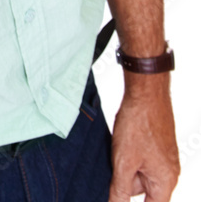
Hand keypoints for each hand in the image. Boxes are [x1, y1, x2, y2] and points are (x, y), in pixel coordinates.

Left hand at [109, 82, 179, 200]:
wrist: (145, 91)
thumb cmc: (138, 124)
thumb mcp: (124, 162)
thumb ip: (120, 190)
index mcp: (165, 181)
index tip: (117, 197)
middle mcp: (168, 172)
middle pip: (141, 190)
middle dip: (125, 181)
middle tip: (114, 163)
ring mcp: (163, 158)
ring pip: (138, 173)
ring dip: (125, 166)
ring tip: (117, 148)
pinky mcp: (156, 146)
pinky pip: (139, 159)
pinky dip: (128, 155)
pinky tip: (120, 142)